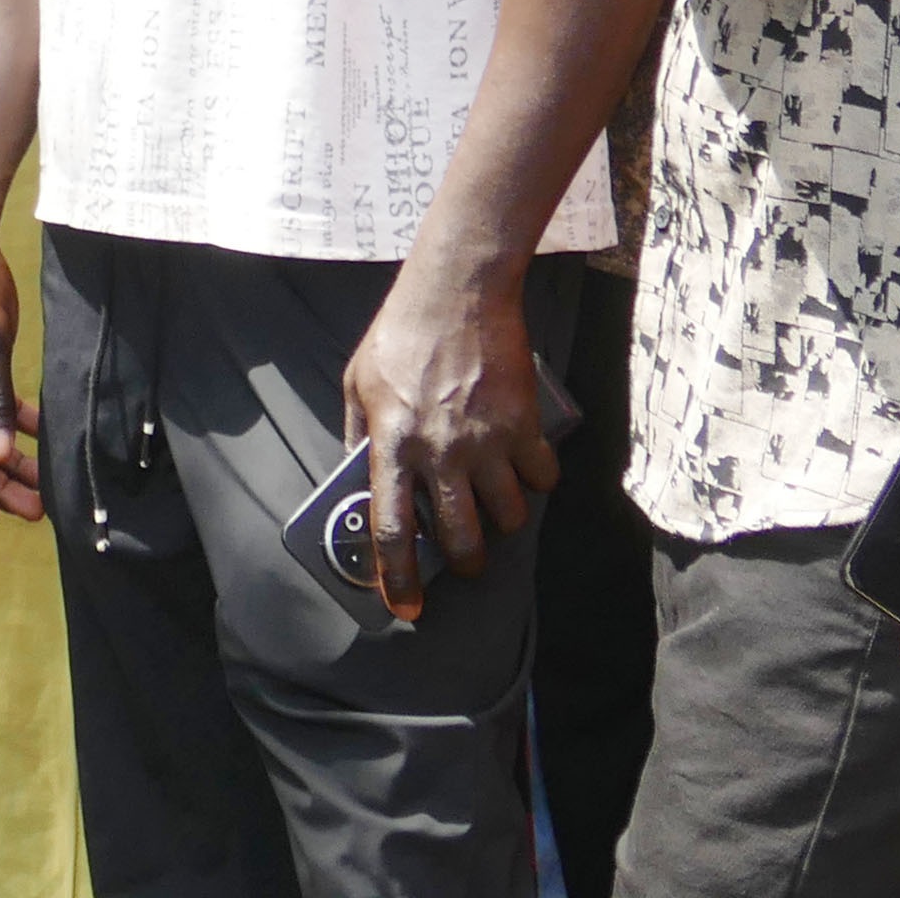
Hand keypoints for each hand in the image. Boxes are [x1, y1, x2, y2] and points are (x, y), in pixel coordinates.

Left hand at [341, 257, 559, 622]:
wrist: (457, 292)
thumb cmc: (399, 334)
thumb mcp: (357, 382)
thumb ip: (356, 433)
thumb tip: (358, 476)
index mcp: (391, 445)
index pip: (392, 530)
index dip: (397, 579)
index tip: (405, 607)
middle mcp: (440, 453)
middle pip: (461, 540)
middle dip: (465, 563)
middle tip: (465, 558)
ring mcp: (486, 442)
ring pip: (508, 517)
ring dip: (502, 521)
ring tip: (493, 506)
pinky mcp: (524, 425)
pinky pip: (542, 478)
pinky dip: (537, 481)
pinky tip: (524, 468)